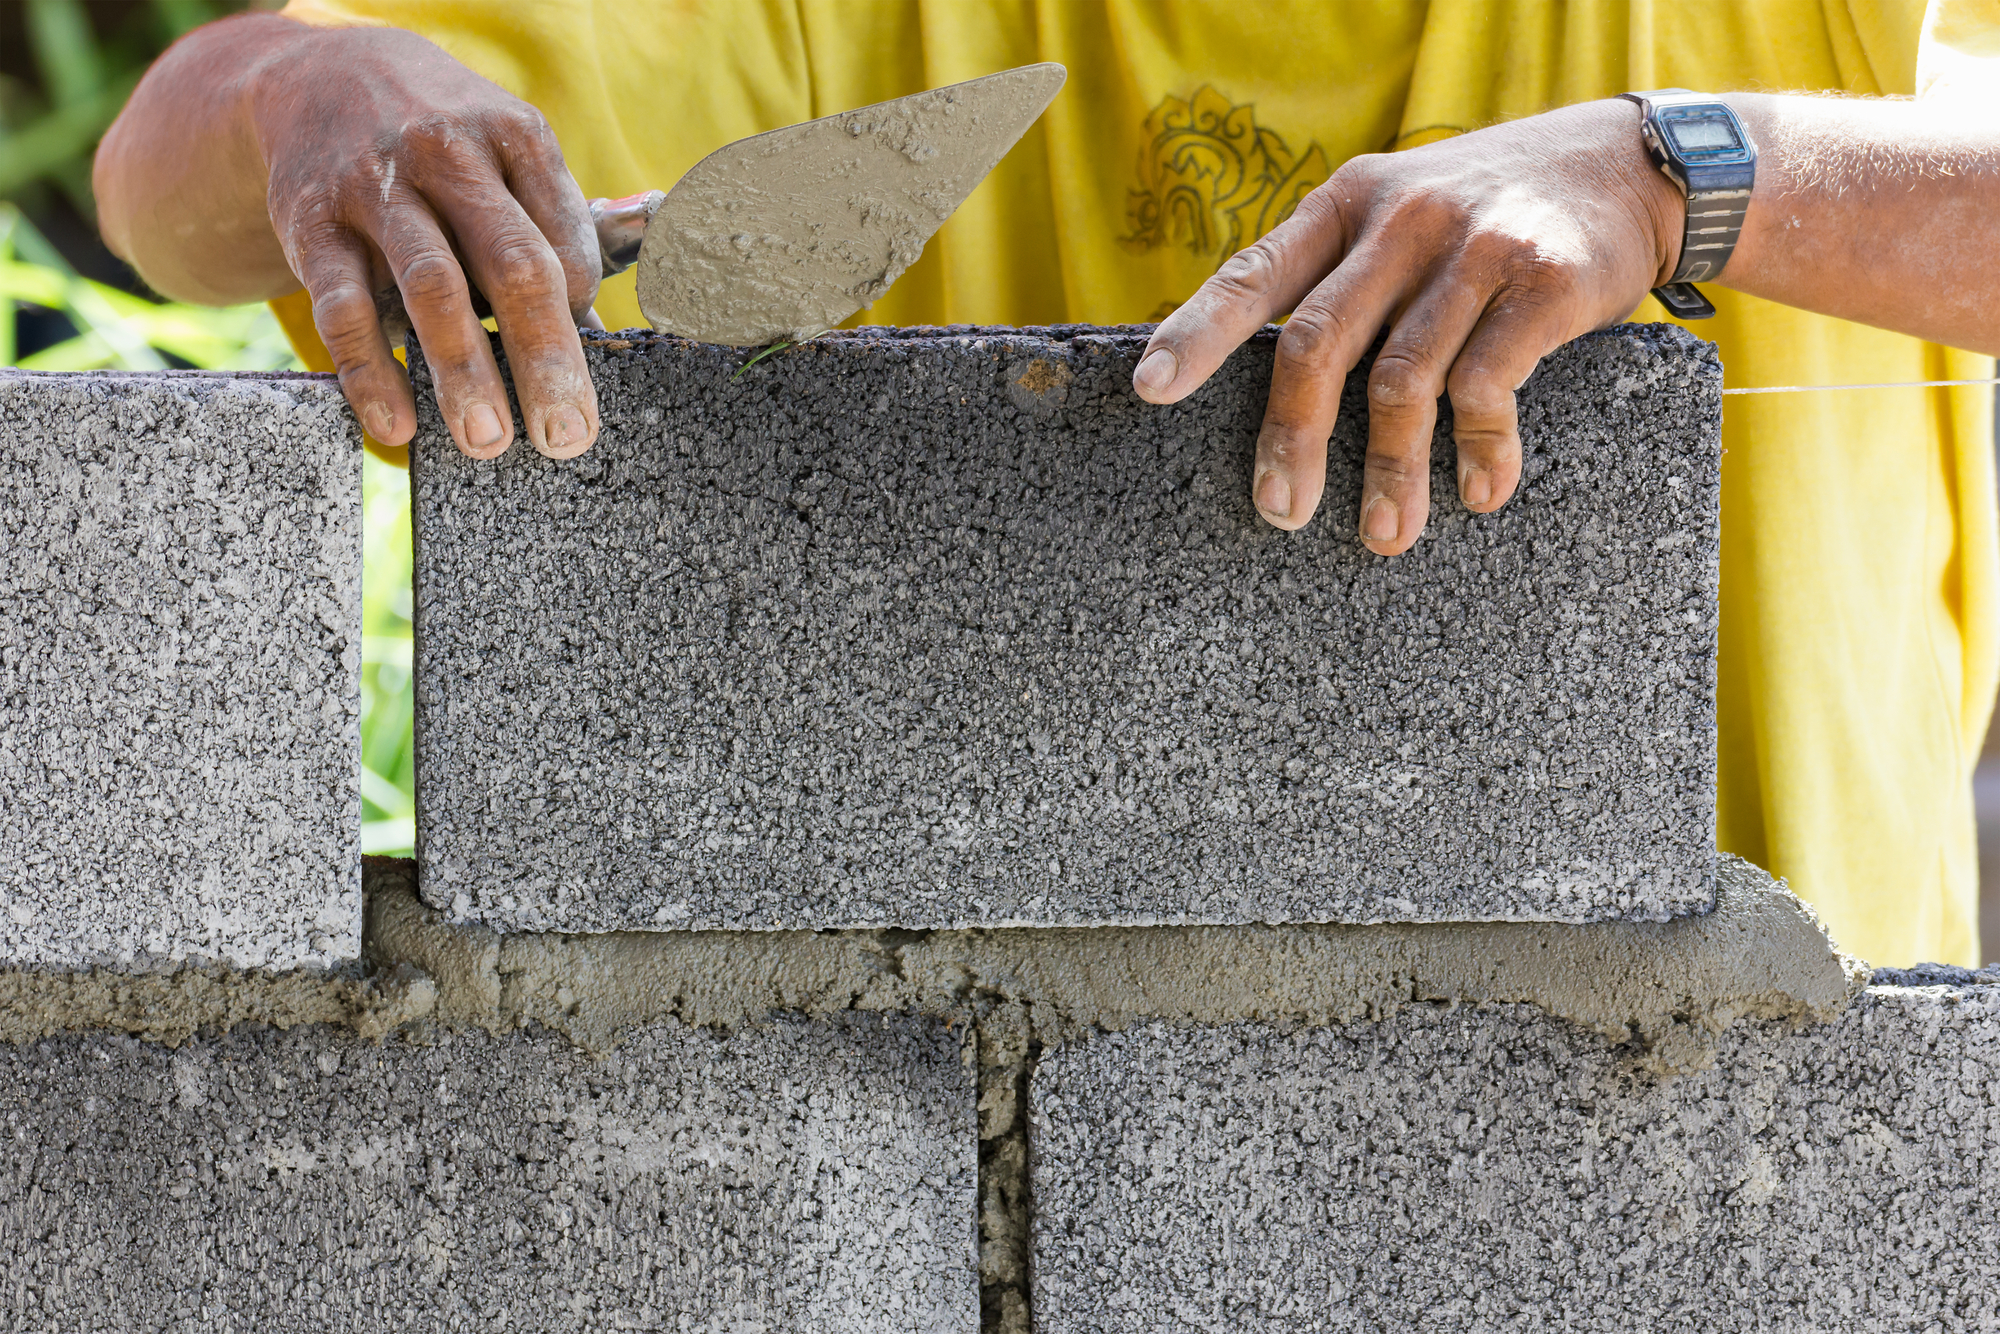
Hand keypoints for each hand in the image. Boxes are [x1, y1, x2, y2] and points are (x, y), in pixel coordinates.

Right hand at [252, 23, 600, 458]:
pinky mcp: (311, 221)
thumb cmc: (446, 148)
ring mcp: (376, 186)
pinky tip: (397, 425)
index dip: (579, 314)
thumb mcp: (504, 156)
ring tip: (488, 442)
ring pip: (431, 287)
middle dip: (545, 359)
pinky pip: (343, 307)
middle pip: (512, 266)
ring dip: (463, 372)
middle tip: (566, 438)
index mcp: (516, 138)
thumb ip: (551, 232)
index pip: (564, 243)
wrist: (319, 76)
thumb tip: (598, 337)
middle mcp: (448, 154)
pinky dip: (370, 371)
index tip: (580, 372)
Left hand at [1130, 99, 1682, 552]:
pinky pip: (1487, 386)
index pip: (1255, 274)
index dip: (1197, 334)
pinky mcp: (1542, 284)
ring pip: (1402, 381)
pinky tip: (1481, 493)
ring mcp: (1472, 249)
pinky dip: (1480, 451)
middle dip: (1292, 439)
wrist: (1628, 165)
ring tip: (1385, 536)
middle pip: (1318, 343)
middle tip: (1280, 513)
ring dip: (1391, 473)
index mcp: (1347, 204)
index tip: (1150, 391)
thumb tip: (1275, 390)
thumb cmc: (1486, 212)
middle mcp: (1400, 219)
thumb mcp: (1400, 208)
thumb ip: (1341, 275)